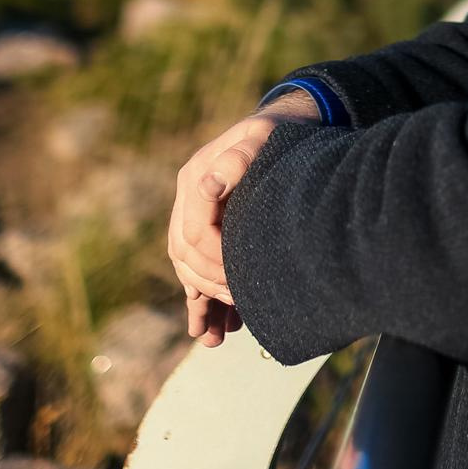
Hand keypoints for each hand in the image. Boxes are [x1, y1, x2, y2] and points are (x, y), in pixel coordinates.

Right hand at [171, 94, 322, 344]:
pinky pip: (197, 271)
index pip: (194, 232)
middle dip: (209, 286)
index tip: (239, 281)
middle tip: (239, 306)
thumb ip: (239, 157)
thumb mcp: (263, 137)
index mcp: (196, 179)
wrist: (283, 129)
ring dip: (201, 305)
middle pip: (185, 255)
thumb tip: (212, 182)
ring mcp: (196, 216)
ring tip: (215, 339)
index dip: (215, 261)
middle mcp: (190, 200)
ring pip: (188, 270)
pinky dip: (203, 302)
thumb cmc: (277, 135)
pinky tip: (214, 332)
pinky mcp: (209, 231)